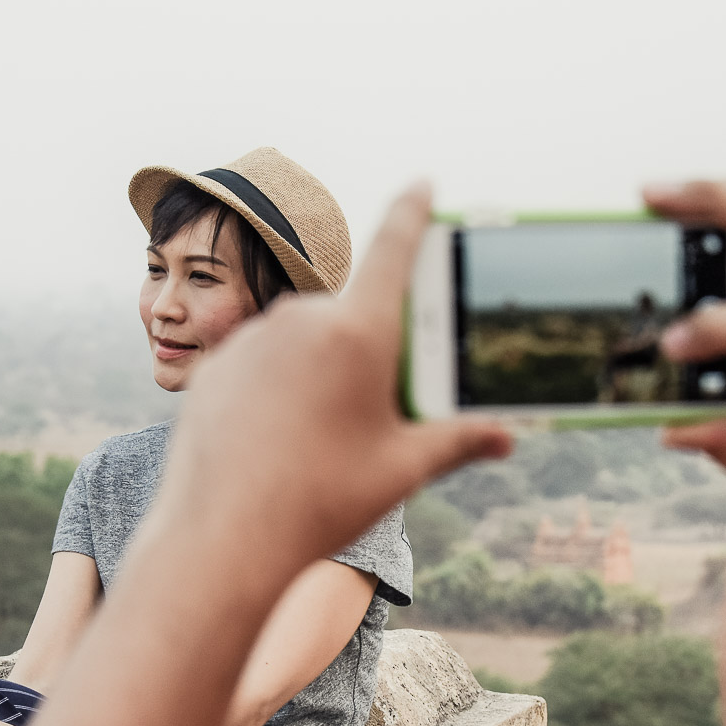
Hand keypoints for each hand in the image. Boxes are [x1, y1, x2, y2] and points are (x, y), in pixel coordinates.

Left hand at [148, 183, 513, 577]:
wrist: (223, 541)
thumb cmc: (322, 503)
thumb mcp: (401, 470)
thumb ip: (459, 440)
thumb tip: (507, 437)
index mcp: (358, 333)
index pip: (394, 246)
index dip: (414, 211)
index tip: (423, 184)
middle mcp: (301, 320)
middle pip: (352, 310)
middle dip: (369, 343)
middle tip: (372, 404)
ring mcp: (252, 339)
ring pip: (303, 336)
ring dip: (320, 365)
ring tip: (319, 435)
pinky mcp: (217, 365)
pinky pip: (262, 360)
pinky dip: (277, 383)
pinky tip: (278, 435)